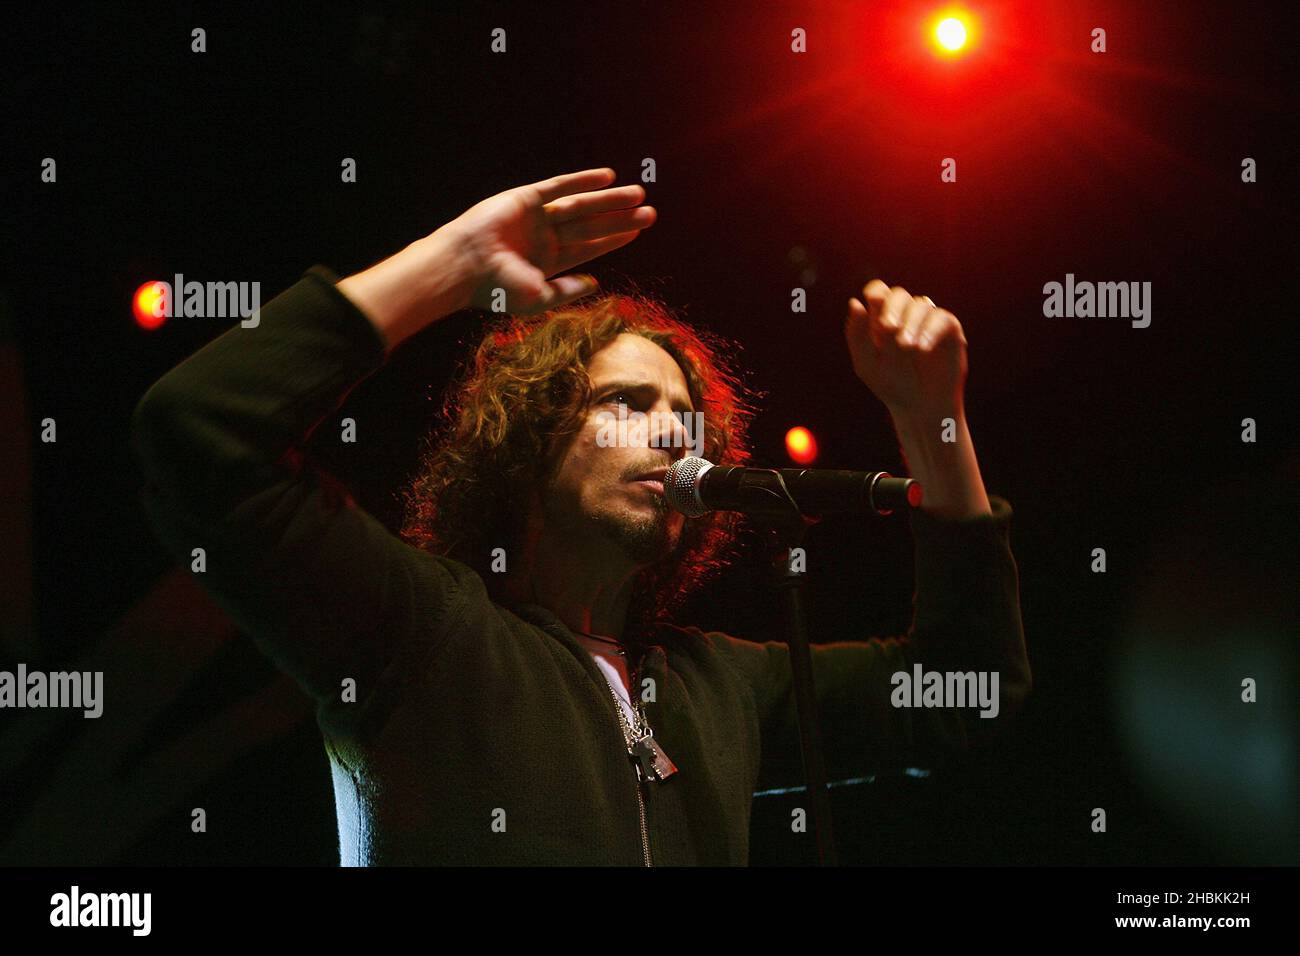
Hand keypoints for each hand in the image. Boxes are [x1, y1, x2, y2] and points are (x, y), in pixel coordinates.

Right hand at [441, 167, 655, 314]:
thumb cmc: (497, 287)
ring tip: (638, 193)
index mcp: (549, 261)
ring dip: (610, 199)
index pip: (589, 247)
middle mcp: (545, 237)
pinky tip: (607, 177)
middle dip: (621, 218)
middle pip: (592, 225)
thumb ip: (567, 291)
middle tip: (651, 212)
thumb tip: (596, 284)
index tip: (637, 230)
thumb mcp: (538, 297)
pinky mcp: (525, 198)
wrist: (464, 266)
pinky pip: (559, 186)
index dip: (614, 239)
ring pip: (581, 204)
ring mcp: (536, 216)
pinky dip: (583, 180)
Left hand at [844, 280, 968, 417]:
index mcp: (881, 320)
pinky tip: (923, 348)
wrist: (921, 407)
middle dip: (892, 308)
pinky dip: (931, 330)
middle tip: (889, 328)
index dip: (876, 293)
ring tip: (907, 347)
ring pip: (920, 305)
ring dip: (911, 323)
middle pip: (899, 294)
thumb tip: (854, 302)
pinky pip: (942, 318)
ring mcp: (927, 320)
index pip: (877, 291)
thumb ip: (858, 335)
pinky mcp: (949, 329)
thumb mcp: (867, 364)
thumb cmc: (891, 385)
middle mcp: (905, 315)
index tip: (874, 305)